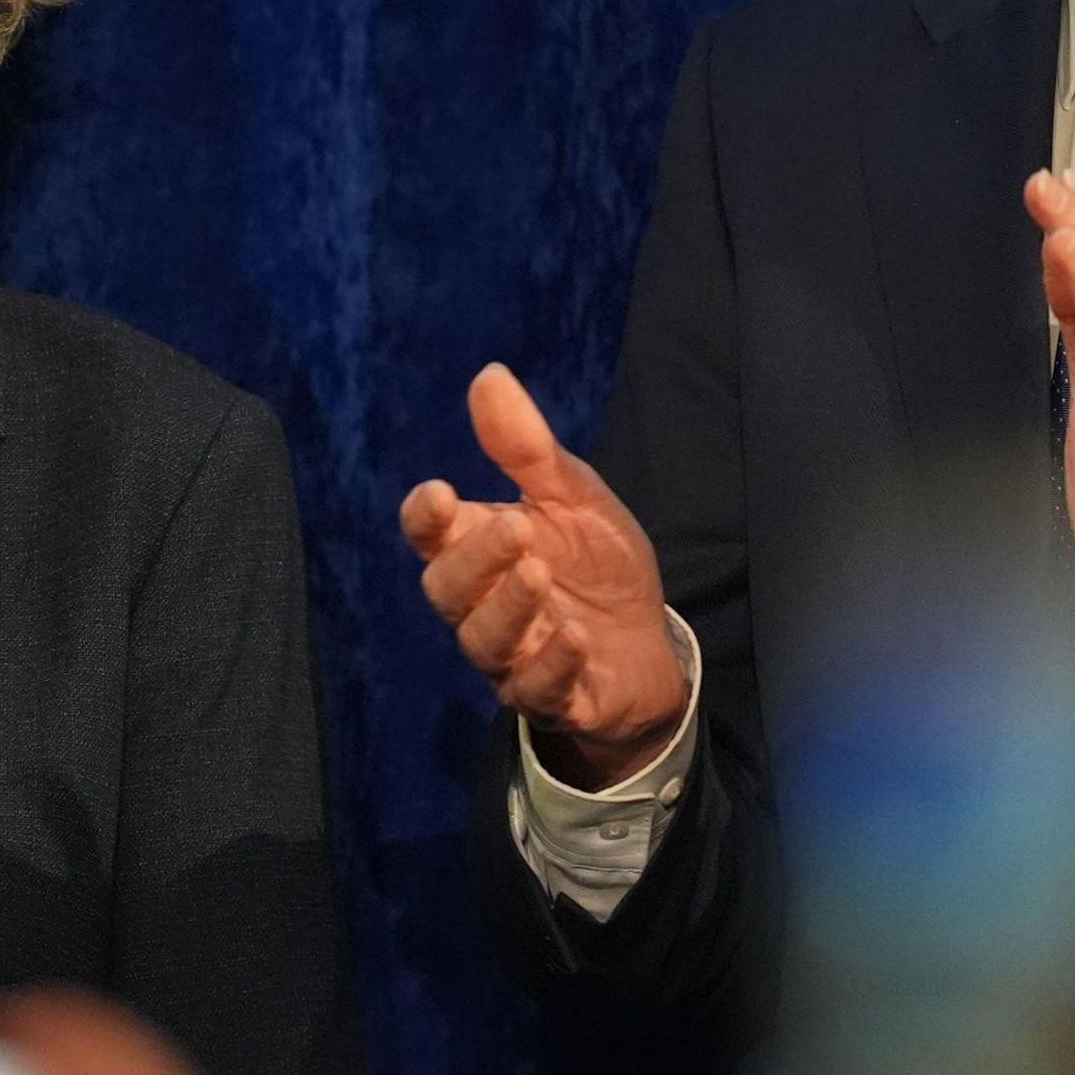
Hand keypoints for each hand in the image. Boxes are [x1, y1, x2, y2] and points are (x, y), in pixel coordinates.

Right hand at [398, 365, 689, 787]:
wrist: (648, 643)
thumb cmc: (597, 565)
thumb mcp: (574, 498)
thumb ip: (528, 449)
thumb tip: (489, 375)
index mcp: (481, 549)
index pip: (430, 536)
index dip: (426, 519)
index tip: (439, 492)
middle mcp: (484, 606)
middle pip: (447, 590)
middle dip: (475, 559)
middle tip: (516, 528)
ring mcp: (514, 657)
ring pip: (484, 642)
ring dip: (509, 608)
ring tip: (539, 573)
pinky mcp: (554, 699)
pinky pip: (536, 690)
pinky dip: (552, 663)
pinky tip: (574, 636)